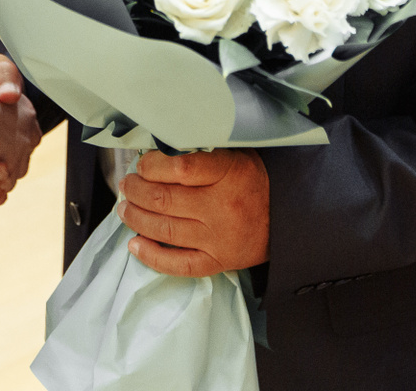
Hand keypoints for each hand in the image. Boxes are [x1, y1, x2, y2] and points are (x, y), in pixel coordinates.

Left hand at [120, 148, 268, 275]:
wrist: (290, 216)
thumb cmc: (256, 180)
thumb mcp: (236, 154)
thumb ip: (202, 153)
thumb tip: (157, 152)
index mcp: (229, 173)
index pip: (179, 168)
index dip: (152, 165)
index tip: (142, 163)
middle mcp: (221, 207)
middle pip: (164, 199)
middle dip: (136, 190)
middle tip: (127, 184)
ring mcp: (219, 238)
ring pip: (164, 230)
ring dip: (136, 218)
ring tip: (125, 208)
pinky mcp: (218, 262)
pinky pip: (179, 264)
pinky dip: (152, 256)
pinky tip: (134, 244)